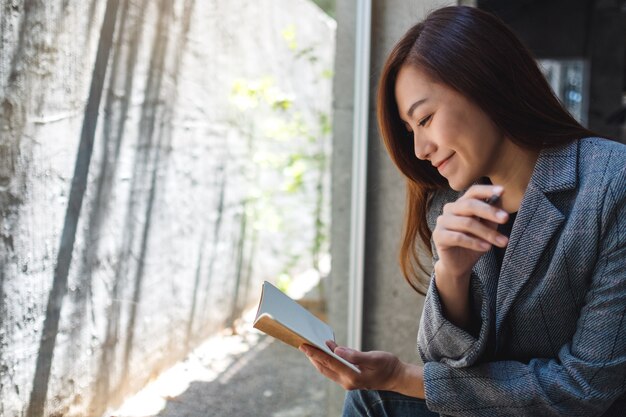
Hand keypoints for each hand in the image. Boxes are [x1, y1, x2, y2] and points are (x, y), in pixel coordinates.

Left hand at [299, 341, 423, 397]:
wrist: (396, 377)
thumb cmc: (387, 366)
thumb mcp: (374, 358)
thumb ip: (355, 355)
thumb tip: (337, 350)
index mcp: (352, 376)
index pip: (329, 362)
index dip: (315, 353)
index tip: (304, 346)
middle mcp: (347, 381)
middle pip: (324, 367)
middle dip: (312, 356)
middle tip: (302, 344)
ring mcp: (347, 382)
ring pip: (327, 370)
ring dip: (317, 359)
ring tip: (309, 347)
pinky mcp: (349, 379)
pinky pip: (333, 369)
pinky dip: (326, 361)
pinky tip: (324, 352)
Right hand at [433, 184, 509, 278]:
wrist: (459, 265)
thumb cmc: (474, 243)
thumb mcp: (487, 228)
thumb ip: (491, 214)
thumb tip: (500, 197)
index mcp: (461, 204)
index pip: (473, 192)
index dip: (487, 190)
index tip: (502, 191)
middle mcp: (450, 209)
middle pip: (469, 205)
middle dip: (489, 211)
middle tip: (506, 218)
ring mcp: (442, 222)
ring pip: (466, 223)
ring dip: (486, 233)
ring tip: (501, 242)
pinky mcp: (438, 236)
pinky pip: (458, 237)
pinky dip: (474, 242)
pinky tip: (486, 248)